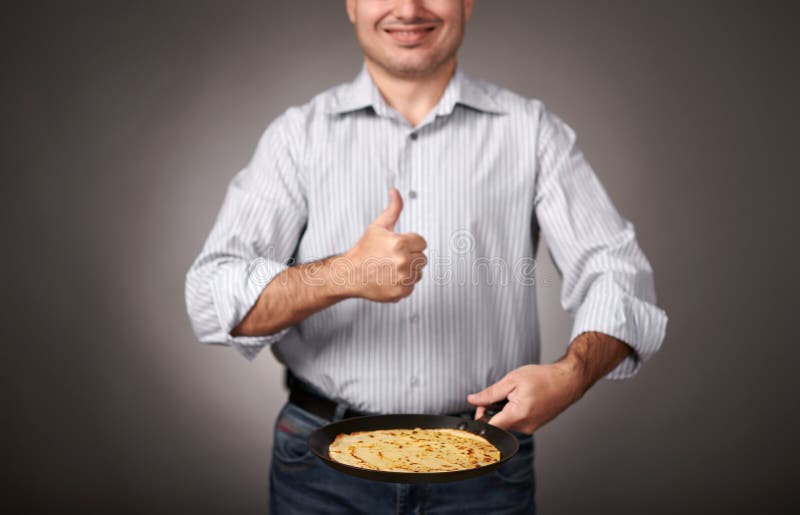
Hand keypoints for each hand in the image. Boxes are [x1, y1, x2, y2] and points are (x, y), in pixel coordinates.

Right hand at [343, 188, 427, 301]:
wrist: (350, 274)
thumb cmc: (364, 250)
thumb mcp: (378, 226)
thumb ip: (393, 209)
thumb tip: (395, 191)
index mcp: (400, 243)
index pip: (422, 242)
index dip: (410, 243)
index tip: (397, 246)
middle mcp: (403, 261)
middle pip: (422, 258)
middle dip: (410, 256)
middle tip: (392, 258)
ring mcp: (403, 278)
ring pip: (418, 272)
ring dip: (408, 271)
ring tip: (390, 268)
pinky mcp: (401, 291)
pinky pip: (412, 286)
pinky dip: (403, 284)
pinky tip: (390, 279)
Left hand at [467, 363, 583, 433]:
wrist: (568, 381)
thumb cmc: (543, 378)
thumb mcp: (512, 380)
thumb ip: (490, 393)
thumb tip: (472, 400)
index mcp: (517, 415)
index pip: (490, 428)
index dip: (480, 418)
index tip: (480, 406)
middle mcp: (524, 426)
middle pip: (497, 426)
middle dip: (491, 412)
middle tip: (495, 396)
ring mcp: (530, 428)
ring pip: (507, 424)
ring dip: (503, 412)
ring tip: (512, 395)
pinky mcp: (534, 426)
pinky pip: (516, 422)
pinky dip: (513, 413)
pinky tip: (520, 400)